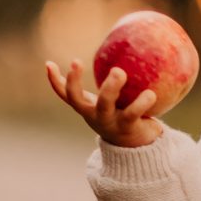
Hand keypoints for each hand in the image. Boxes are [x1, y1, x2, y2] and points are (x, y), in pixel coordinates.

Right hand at [45, 59, 163, 147]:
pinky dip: (142, 102)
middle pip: (77, 98)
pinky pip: (133, 113)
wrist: (136, 147)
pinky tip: (151, 93)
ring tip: (119, 72)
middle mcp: (93, 115)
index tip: (49, 63)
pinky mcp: (126, 127)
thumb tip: (115, 54)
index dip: (54, 80)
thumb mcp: (110, 100)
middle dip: (75, 81)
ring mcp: (108, 122)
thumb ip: (108, 82)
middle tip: (77, 61)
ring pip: (104, 104)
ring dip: (110, 87)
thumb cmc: (120, 115)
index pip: (64, 94)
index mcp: (86, 107)